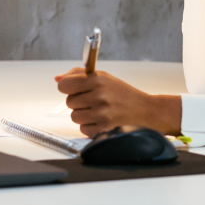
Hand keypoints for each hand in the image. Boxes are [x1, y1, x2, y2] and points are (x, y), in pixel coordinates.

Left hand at [53, 68, 181, 136]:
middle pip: (69, 102)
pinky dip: (90, 126)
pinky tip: (102, 120)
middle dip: (79, 102)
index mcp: (98, 80)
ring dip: (83, 115)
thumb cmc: (124, 94)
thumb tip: (57, 78)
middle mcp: (99, 96)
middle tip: (94, 101)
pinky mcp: (104, 129)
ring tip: (98, 111)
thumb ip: (78, 75)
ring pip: (74, 116)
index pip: (65, 84)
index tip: (71, 89)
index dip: (66, 87)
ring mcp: (101, 114)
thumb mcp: (104, 78)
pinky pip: (82, 129)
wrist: (147, 111)